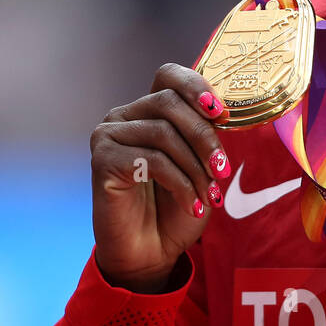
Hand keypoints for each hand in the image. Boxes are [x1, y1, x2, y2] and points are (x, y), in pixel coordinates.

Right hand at [89, 63, 231, 292]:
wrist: (152, 251)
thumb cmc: (177, 205)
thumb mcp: (201, 163)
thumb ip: (207, 132)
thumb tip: (223, 111)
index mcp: (149, 109)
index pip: (168, 75)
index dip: (196, 86)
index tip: (222, 114)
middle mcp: (124, 115)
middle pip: (169, 103)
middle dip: (204, 136)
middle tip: (223, 169)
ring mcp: (109, 135)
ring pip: (163, 133)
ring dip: (195, 168)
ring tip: (210, 196)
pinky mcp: (102, 160)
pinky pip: (151, 161)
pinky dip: (180, 184)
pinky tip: (192, 205)